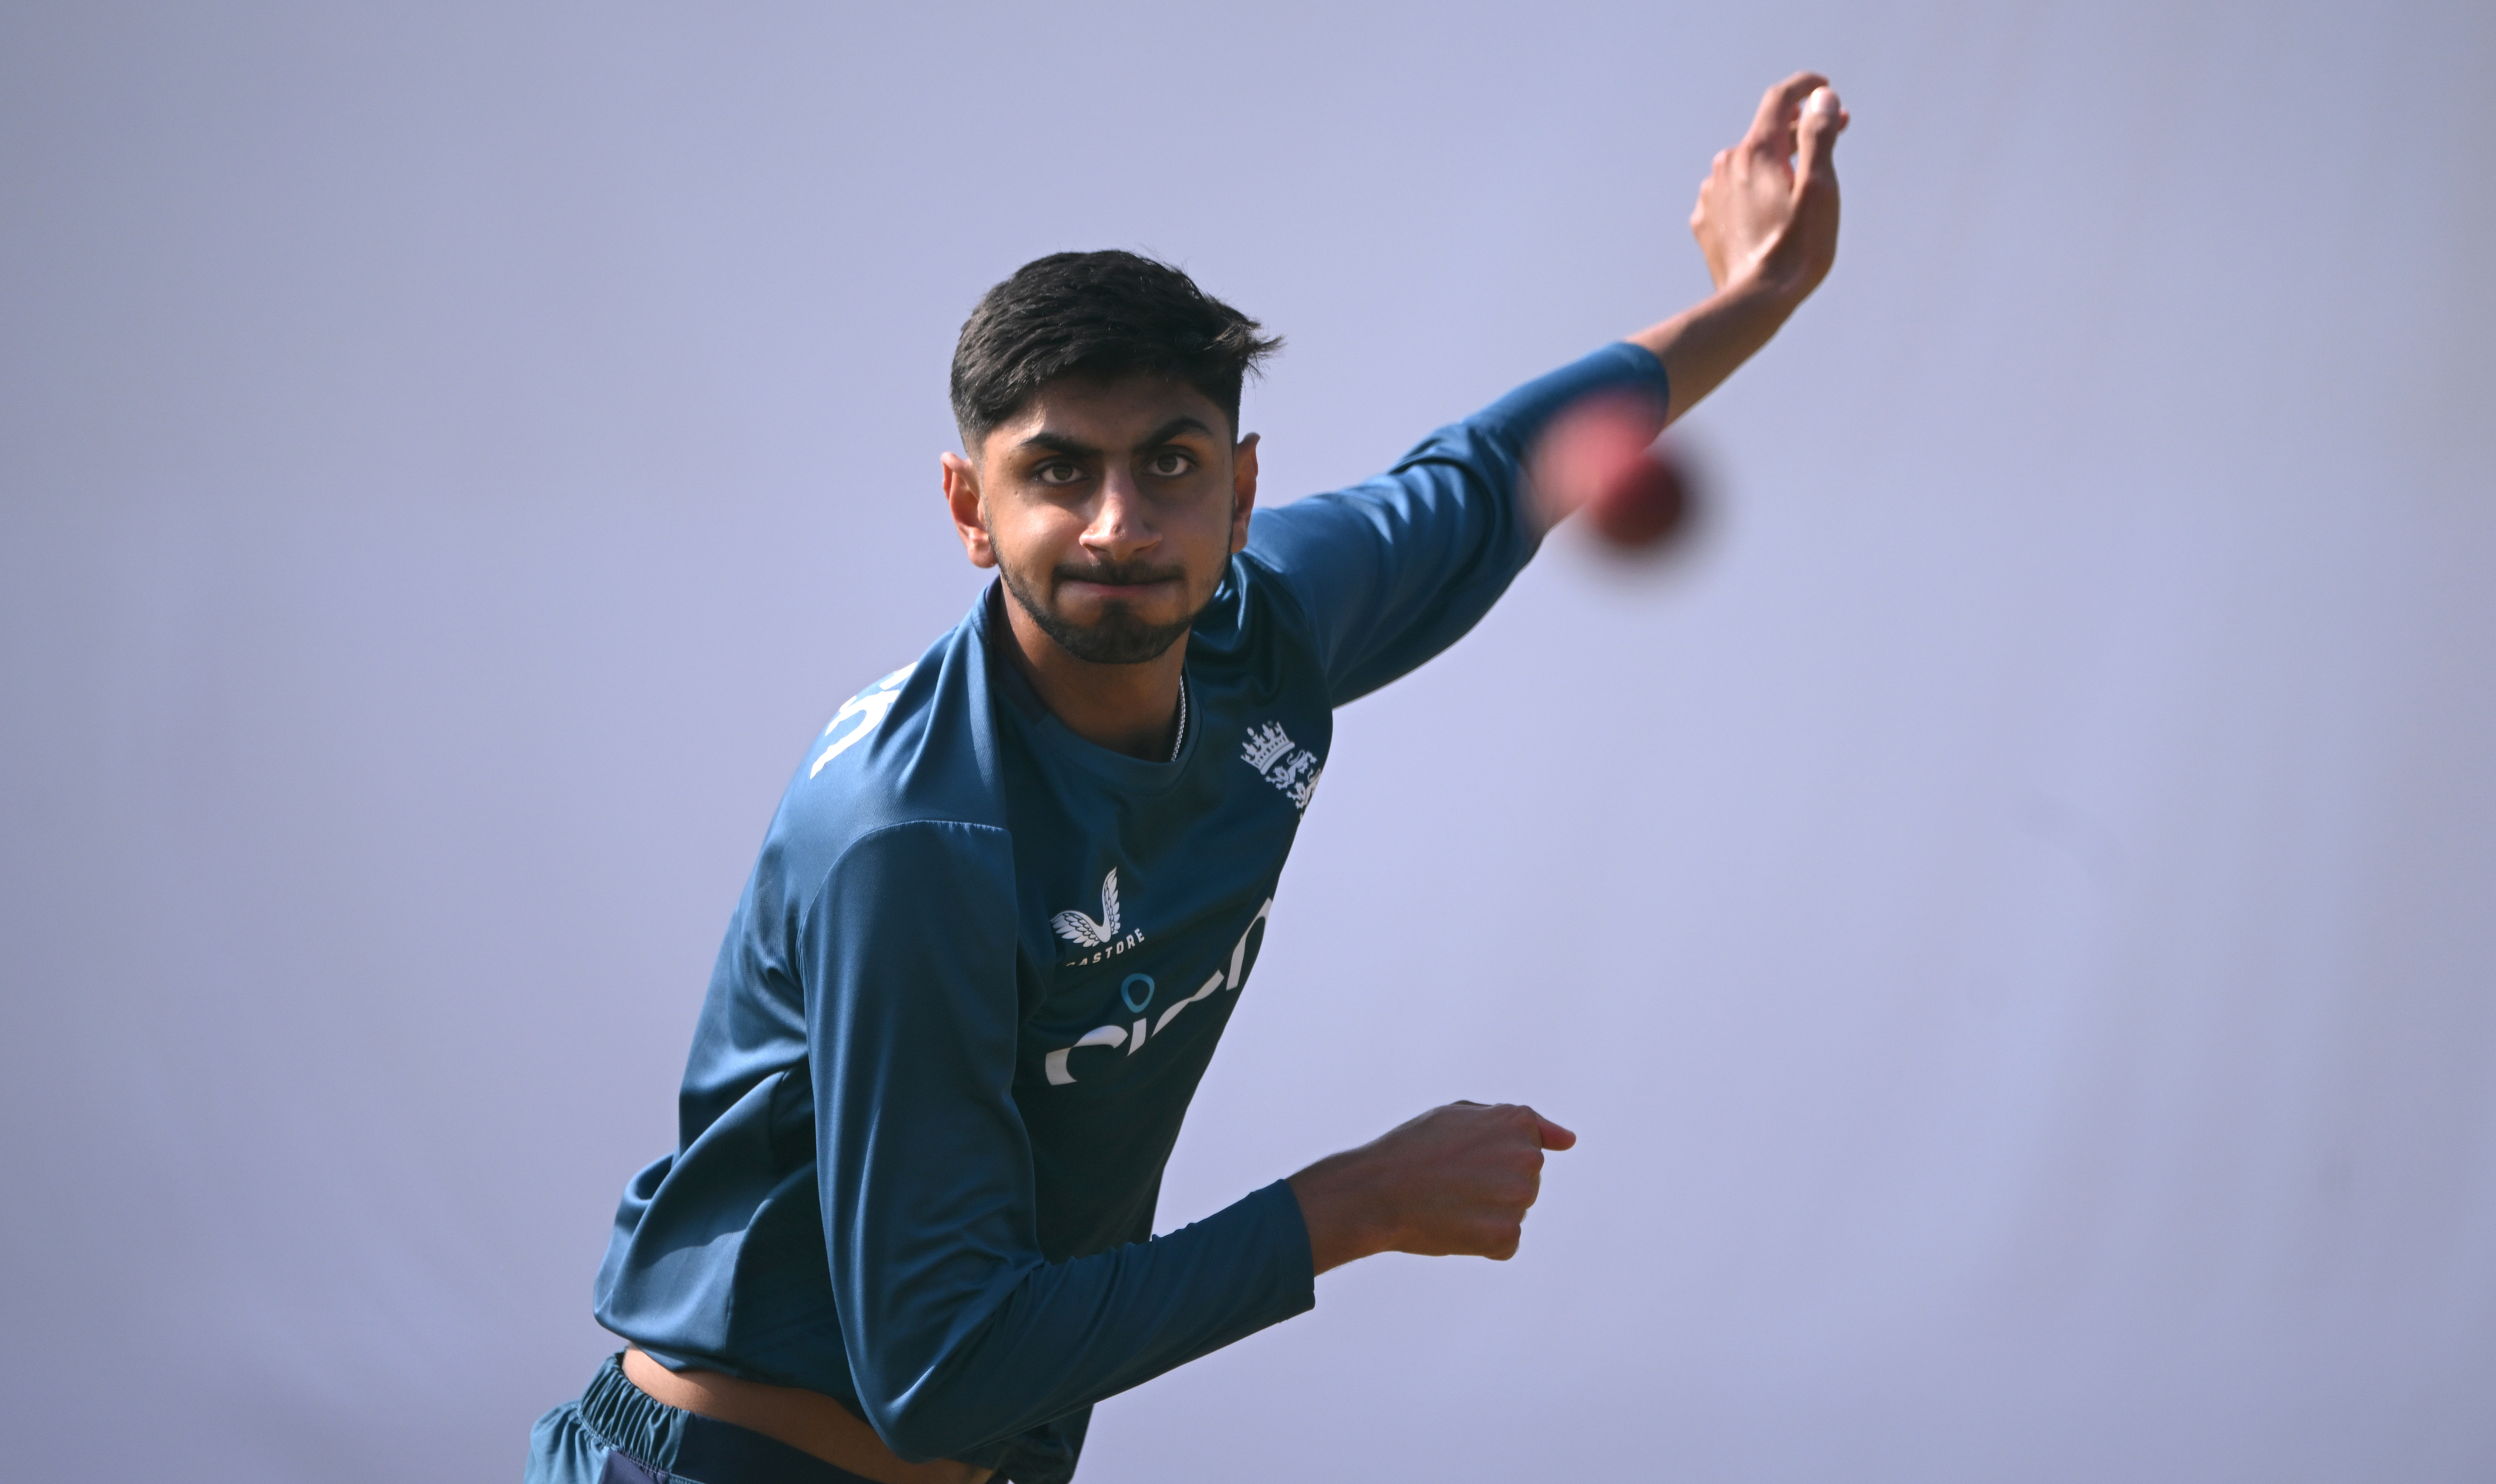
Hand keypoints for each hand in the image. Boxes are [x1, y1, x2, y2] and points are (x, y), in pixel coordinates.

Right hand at [1287, 1101, 1576, 1272]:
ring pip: (1515, 1210)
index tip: (1462, 1157)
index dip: (1488, 1154)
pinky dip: (1483, 1240)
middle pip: (1524, 1179)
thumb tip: (1570, 1141)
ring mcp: (1519, 1199)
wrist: (1375, 1192)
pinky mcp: (1507, 1235)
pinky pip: (1506, 1241)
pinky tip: (1454, 1226)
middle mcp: (1527, 1158)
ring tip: (1449, 1202)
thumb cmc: (1412, 1148)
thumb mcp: (1463, 1114)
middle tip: (1451, 1181)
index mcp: (1518, 1121)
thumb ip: (1523, 1122)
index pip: (1525, 1144)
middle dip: (1494, 1182)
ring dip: (1488, 1212)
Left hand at [1691, 72, 1847, 301]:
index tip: (1823, 88)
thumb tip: (1820, 98)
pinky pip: (1734, 194)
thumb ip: (1819, 137)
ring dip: (1777, 163)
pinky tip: (1773, 212)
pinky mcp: (1706, 222)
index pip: (1779, 99)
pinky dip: (1755, 192)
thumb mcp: (1820, 188)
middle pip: (1766, 133)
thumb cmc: (1797, 249)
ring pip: (1749, 165)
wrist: (1756, 302)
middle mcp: (1727, 166)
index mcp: (1756, 152)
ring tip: (1804, 180)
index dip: (1804, 87)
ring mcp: (1712, 195)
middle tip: (1835, 131)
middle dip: (1801, 128)